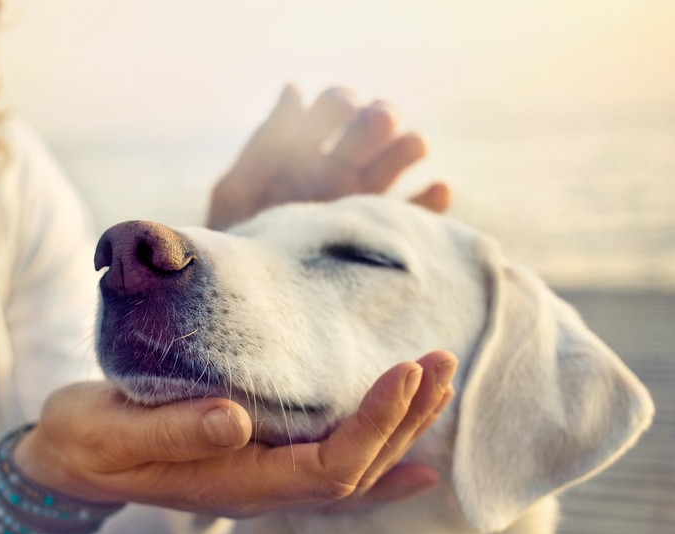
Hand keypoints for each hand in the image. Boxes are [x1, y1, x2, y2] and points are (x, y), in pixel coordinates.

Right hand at [12, 351, 455, 517]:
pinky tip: (415, 458)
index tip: (405, 371)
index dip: (373, 424)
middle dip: (405, 419)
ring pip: (352, 469)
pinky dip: (379, 460)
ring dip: (401, 429)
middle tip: (441, 361)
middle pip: (356, 470)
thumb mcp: (112, 432)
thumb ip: (171, 431)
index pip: (327, 467)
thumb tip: (235, 419)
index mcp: (232, 483)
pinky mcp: (258, 459)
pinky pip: (332, 469)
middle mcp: (259, 489)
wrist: (69, 460)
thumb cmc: (86, 441)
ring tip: (440, 384)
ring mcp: (262, 479)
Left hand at [208, 85, 450, 230]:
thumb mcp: (238, 193)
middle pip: (371, 130)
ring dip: (408, 147)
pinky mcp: (382, 238)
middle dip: (378, 119)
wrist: (249, 302)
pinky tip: (438, 189)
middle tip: (380, 121)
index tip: (344, 109)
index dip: (341, 103)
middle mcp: (339, 172)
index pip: (334, 108)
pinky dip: (432, 202)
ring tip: (414, 145)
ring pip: (396, 164)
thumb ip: (265, 145)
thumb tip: (294, 88)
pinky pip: (416, 217)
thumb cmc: (236, 246)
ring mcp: (363, 203)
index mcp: (305, 152)